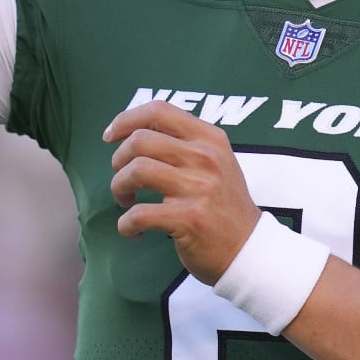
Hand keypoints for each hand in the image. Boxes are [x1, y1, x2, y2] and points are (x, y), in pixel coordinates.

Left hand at [103, 102, 261, 285]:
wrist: (248, 248)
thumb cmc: (224, 205)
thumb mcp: (217, 162)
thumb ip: (185, 143)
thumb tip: (135, 132)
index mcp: (209, 138)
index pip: (159, 111)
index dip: (126, 119)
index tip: (111, 136)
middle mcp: (205, 158)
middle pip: (140, 140)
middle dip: (118, 159)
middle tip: (123, 178)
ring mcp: (198, 188)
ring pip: (136, 171)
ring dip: (119, 187)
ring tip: (126, 201)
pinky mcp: (189, 219)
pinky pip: (139, 213)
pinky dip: (126, 224)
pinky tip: (133, 229)